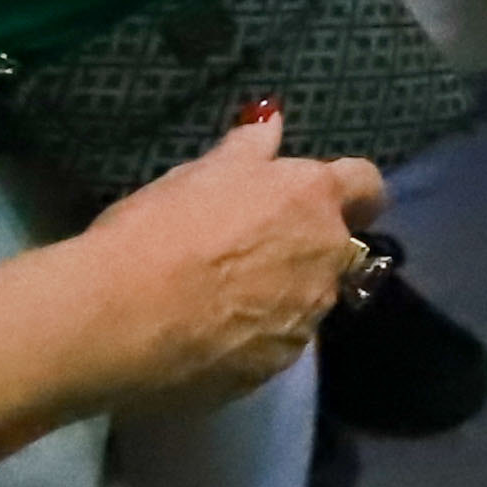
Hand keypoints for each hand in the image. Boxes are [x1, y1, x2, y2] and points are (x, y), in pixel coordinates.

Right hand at [69, 111, 386, 407]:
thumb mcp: (199, 174)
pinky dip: (256, 336)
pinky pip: (278, 343)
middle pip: (338, 248)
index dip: (351, 190)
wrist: (119, 319)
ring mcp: (306, 319)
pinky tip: (209, 335)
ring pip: (310, 299)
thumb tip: (272, 119)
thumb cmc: (159, 229)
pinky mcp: (277, 367)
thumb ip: (248, 148)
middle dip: (308, 247)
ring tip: (221, 298)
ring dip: (284, 293)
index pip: (367, 186)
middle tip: (250, 249)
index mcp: (312, 200)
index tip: (325, 197)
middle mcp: (327, 258)